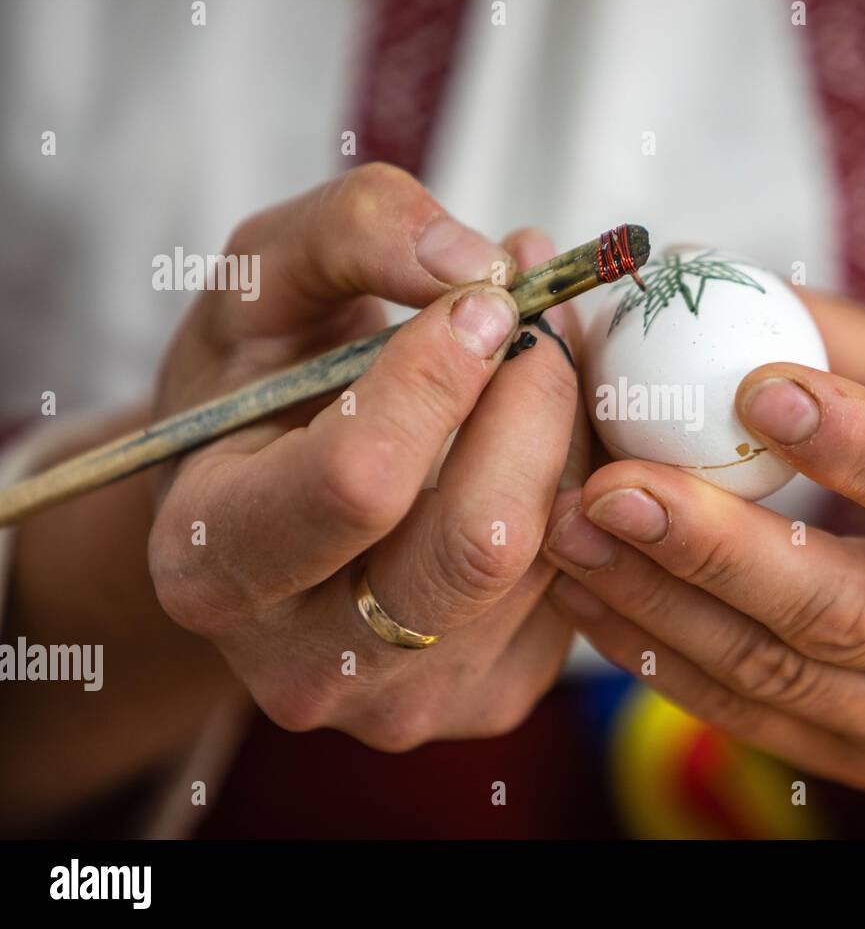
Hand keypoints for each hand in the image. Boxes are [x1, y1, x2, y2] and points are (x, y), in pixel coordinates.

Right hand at [148, 163, 581, 748]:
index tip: (484, 296)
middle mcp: (305, 663)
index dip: (440, 375)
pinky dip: (581, 490)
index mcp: (213, 562)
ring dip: (569, 434)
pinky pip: (581, 581)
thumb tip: (478, 262)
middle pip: (482, 541)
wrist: (263, 512)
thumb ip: (350, 234)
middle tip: (542, 320)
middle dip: (536, 403)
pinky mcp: (492, 697)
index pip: (358, 483)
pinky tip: (536, 444)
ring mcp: (408, 700)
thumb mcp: (261, 284)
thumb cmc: (252, 391)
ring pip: (550, 556)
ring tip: (535, 363)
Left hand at [542, 291, 864, 836]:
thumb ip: (849, 341)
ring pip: (787, 676)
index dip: (862, 450)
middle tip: (612, 488)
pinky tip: (597, 597)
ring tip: (575, 532)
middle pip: (857, 612)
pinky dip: (665, 661)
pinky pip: (755, 719)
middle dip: (719, 548)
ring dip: (663, 606)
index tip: (754, 386)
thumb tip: (703, 275)